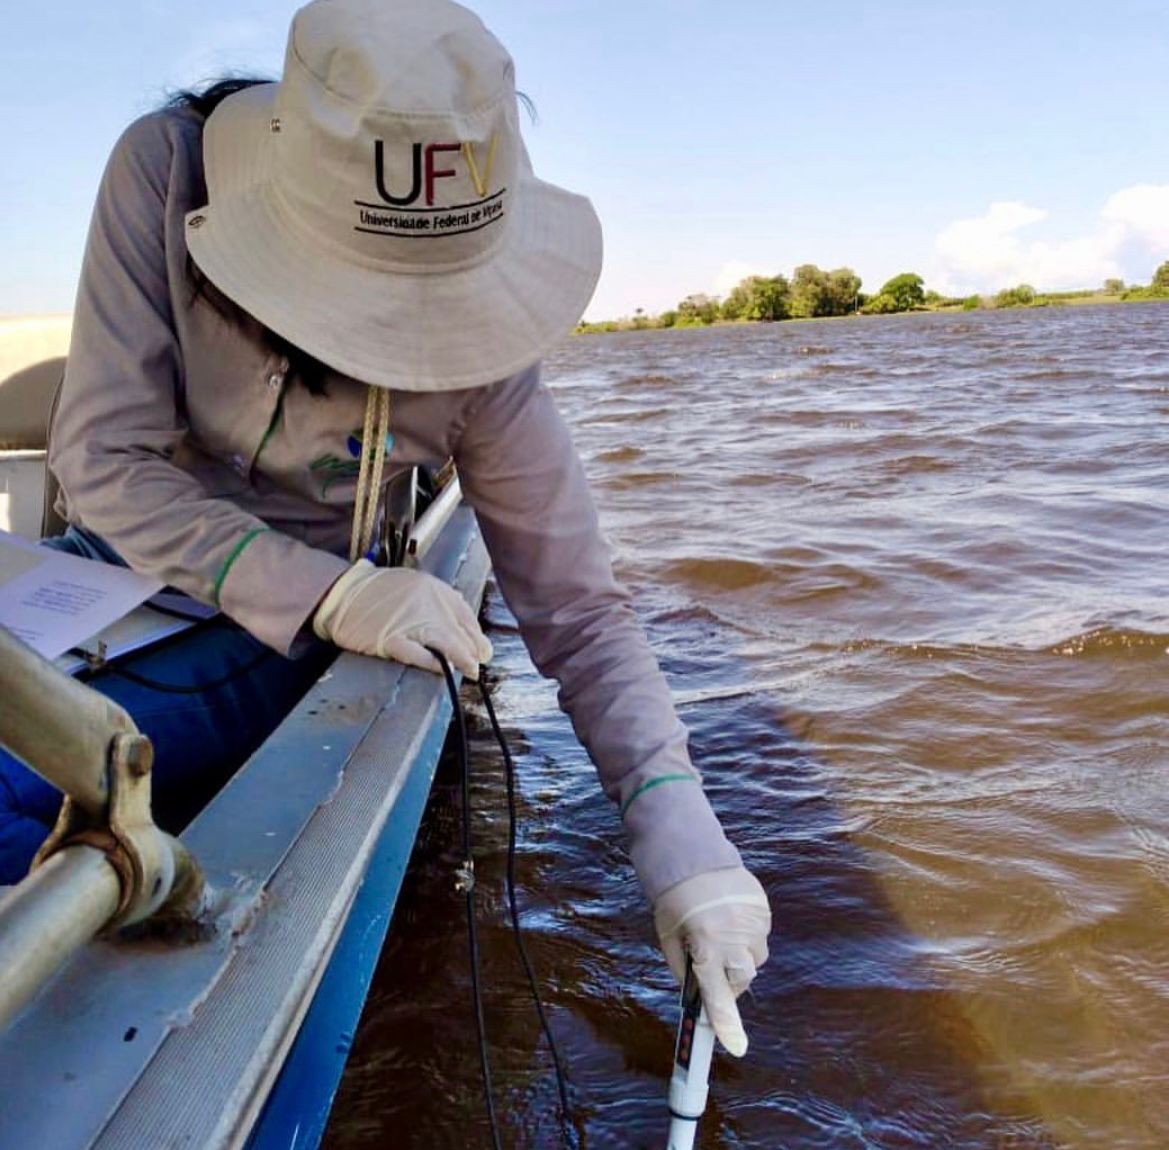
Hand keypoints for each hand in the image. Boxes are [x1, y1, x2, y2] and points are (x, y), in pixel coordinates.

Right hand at [312, 560, 491, 676]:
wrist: (340, 593)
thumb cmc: (374, 592)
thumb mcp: (412, 584)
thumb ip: (436, 600)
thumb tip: (460, 616)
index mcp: (433, 588)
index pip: (464, 615)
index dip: (476, 636)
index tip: (482, 650)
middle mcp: (426, 602)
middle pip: (459, 631)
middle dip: (473, 651)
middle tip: (477, 665)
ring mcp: (409, 620)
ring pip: (446, 643)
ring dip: (462, 660)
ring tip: (469, 671)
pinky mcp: (391, 638)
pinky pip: (419, 654)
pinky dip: (434, 663)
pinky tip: (442, 670)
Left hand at [653, 865, 770, 1056]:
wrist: (691, 854)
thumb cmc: (674, 899)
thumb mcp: (668, 937)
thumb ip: (683, 969)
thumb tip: (697, 996)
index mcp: (705, 943)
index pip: (717, 993)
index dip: (726, 1022)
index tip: (736, 1046)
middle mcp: (732, 934)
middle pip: (743, 978)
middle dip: (731, 980)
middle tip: (714, 964)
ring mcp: (752, 920)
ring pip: (754, 957)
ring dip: (740, 954)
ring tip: (720, 930)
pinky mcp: (762, 907)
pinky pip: (760, 933)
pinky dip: (747, 933)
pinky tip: (729, 916)